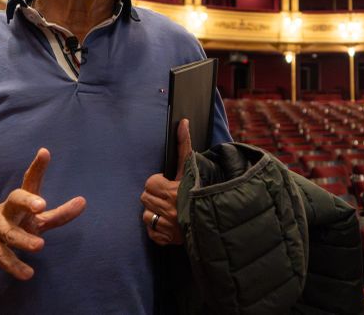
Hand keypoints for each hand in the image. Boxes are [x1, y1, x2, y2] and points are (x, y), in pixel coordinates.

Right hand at [0, 148, 85, 279]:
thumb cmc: (13, 223)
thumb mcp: (35, 218)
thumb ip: (59, 214)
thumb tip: (84, 202)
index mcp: (20, 201)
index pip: (30, 181)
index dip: (37, 167)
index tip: (45, 153)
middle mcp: (8, 210)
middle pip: (15, 200)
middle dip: (27, 201)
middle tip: (42, 206)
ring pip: (9, 233)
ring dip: (23, 240)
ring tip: (40, 245)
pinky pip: (3, 257)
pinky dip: (15, 266)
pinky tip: (28, 274)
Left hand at [141, 119, 192, 245]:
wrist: (217, 219)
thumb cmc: (202, 189)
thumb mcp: (192, 167)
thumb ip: (184, 144)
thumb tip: (182, 122)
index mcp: (174, 192)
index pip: (149, 183)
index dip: (158, 182)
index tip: (168, 184)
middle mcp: (170, 210)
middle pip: (145, 198)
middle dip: (155, 196)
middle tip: (169, 196)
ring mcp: (168, 227)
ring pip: (146, 215)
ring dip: (155, 212)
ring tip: (169, 210)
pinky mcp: (166, 240)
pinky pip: (151, 232)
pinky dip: (157, 228)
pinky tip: (169, 223)